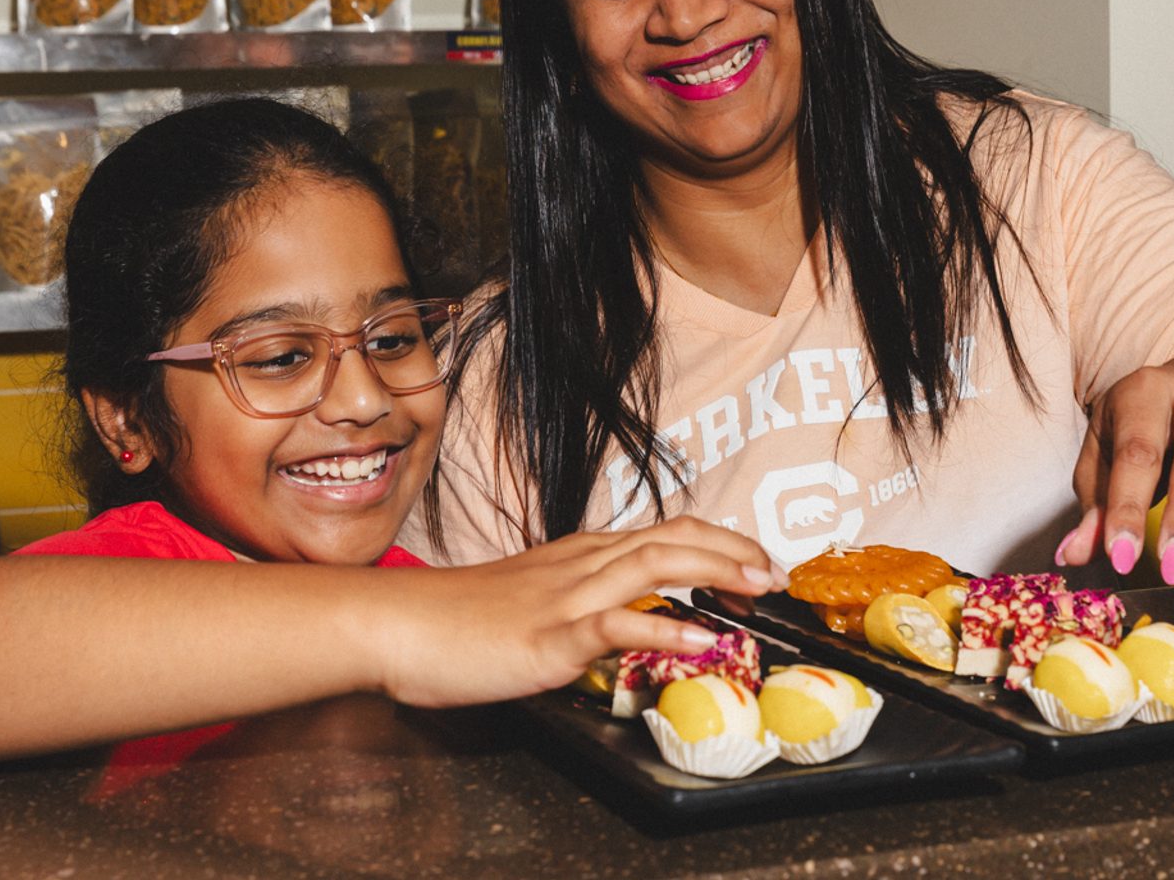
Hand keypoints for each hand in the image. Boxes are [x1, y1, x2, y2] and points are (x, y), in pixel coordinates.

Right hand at [374, 515, 781, 706]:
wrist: (396, 624)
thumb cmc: (455, 619)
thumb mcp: (529, 603)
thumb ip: (577, 608)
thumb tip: (618, 625)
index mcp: (579, 556)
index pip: (663, 533)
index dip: (718, 543)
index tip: (756, 563)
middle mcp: (581, 566)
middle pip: (672, 538)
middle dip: (733, 550)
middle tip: (776, 574)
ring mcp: (566, 597)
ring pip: (654, 565)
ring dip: (715, 573)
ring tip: (757, 590)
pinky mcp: (548, 635)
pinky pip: (614, 624)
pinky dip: (662, 628)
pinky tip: (698, 639)